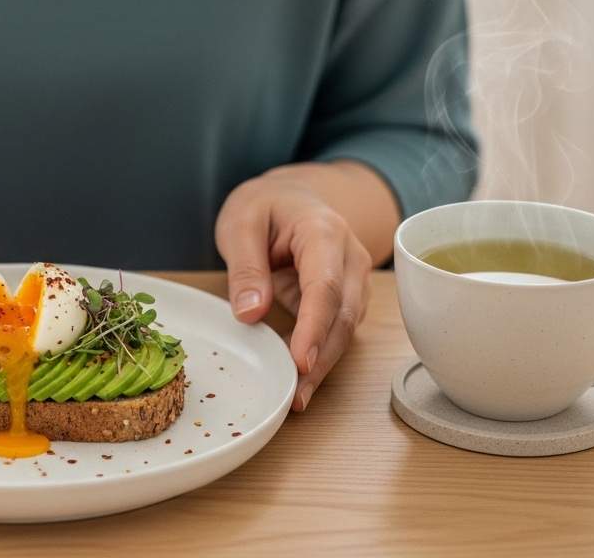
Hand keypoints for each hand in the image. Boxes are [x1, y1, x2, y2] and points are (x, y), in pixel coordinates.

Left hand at [215, 161, 397, 411]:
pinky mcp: (346, 297)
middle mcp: (349, 257)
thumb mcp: (241, 223)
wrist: (293, 195)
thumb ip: (246, 267)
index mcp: (324, 232)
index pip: (324, 286)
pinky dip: (322, 355)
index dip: (314, 327)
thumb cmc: (266, 205)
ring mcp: (353, 278)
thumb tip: (250, 312)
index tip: (300, 361)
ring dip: (323, 364)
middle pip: (342, 315)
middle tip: (296, 396)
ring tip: (296, 398)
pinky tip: (302, 380)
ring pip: (345, 329)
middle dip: (321, 358)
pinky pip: (338, 330)